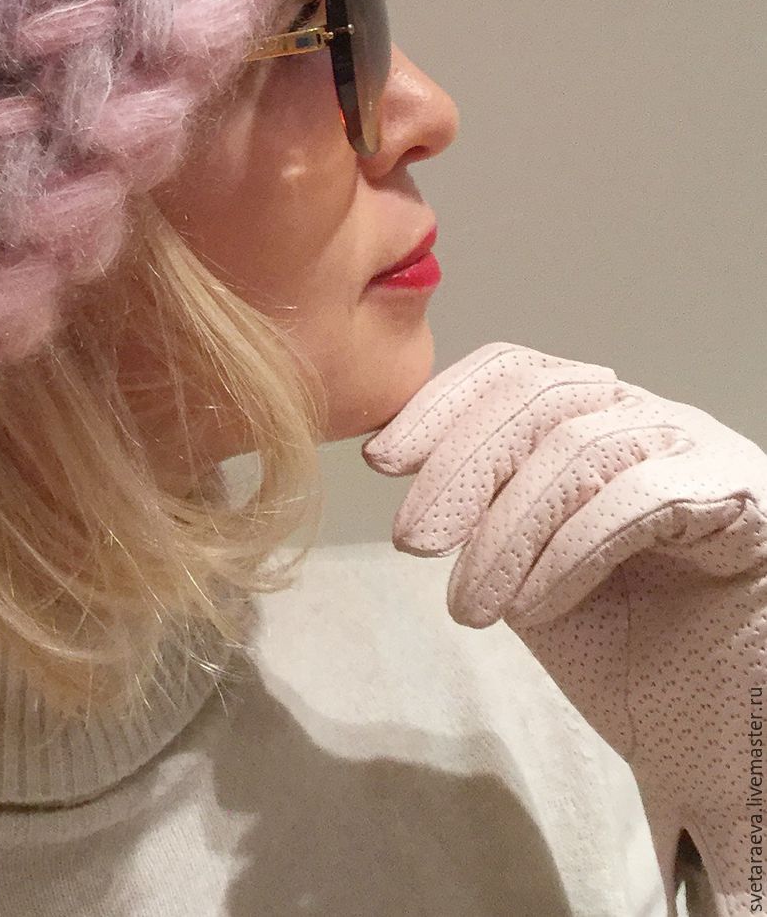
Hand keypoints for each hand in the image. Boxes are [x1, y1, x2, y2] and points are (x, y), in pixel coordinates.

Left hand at [360, 341, 766, 916]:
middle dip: (461, 464)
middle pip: (540, 397)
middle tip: (413, 540)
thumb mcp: (532, 577)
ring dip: (507, 527)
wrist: (738, 739)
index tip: (381, 459)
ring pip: (581, 447)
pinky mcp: (744, 502)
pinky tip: (534, 606)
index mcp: (595, 422)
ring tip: (470, 604)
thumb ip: (484, 519)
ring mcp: (700, 454)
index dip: (441, 405)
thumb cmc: (641, 659)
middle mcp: (649, 421)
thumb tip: (406, 470)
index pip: (512, 372)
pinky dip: (570, 550)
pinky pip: (640, 499)